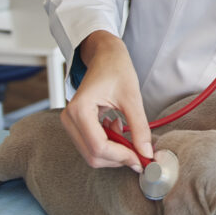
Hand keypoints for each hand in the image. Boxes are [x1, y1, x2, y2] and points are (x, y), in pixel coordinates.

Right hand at [60, 31, 152, 171]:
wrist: (105, 56)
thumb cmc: (116, 69)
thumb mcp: (132, 97)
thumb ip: (139, 128)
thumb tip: (146, 154)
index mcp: (79, 109)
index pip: (98, 146)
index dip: (122, 156)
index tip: (142, 158)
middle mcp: (69, 118)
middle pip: (93, 155)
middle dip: (118, 158)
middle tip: (140, 152)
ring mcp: (70, 123)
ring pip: (92, 154)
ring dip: (114, 152)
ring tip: (126, 130)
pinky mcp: (76, 126)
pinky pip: (92, 146)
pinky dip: (109, 145)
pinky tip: (117, 127)